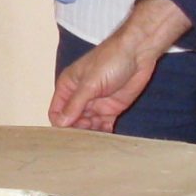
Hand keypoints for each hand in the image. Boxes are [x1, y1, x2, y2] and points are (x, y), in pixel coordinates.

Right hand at [49, 0, 186, 130]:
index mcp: (68, 87)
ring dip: (91, 135)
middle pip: (72, 122)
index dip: (61, 125)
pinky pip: (103, 126)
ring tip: (96, 143)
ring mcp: (96, 104)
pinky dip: (104, 134)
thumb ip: (75, 104)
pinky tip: (107, 140)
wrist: (138, 53)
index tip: (69, 135)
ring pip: (87, 126)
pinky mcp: (111, 109)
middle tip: (85, 142)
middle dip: (76, 132)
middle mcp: (80, 97)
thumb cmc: (110, 60)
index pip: (57, 112)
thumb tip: (61, 123)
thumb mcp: (89, 83)